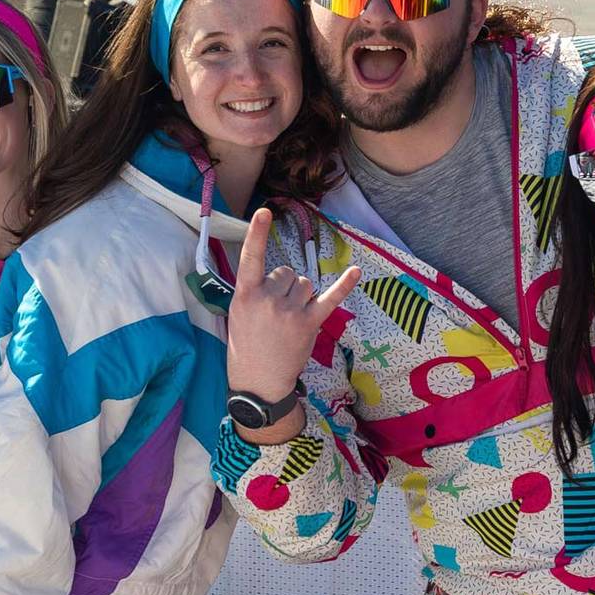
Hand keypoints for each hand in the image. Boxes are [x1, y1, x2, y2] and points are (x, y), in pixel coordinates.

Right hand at [226, 208, 359, 406]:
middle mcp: (268, 299)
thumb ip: (255, 291)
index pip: (251, 258)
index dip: (257, 234)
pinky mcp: (310, 323)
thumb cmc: (246, 345)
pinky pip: (329, 298)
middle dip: (285, 286)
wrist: (258, 381)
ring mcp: (290, 311)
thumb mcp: (238, 314)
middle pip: (288, 273)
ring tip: (289, 319)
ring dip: (302, 295)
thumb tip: (281, 278)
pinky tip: (356, 271)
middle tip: (276, 312)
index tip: (264, 212)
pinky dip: (344, 285)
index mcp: (245, 295)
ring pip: (306, 283)